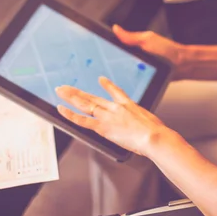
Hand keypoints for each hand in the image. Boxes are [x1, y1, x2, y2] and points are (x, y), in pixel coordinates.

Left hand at [55, 77, 169, 157]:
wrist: (153, 136)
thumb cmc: (156, 132)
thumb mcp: (151, 120)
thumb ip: (143, 121)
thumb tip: (148, 127)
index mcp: (127, 104)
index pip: (115, 91)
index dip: (107, 85)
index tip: (101, 79)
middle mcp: (114, 107)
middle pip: (92, 97)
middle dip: (77, 92)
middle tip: (65, 87)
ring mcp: (107, 116)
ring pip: (84, 104)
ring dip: (70, 97)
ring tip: (60, 91)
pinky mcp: (103, 127)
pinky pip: (82, 120)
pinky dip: (70, 115)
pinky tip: (62, 109)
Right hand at [112, 25, 187, 79]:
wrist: (182, 66)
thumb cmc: (168, 51)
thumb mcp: (147, 40)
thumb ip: (131, 37)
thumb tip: (116, 28)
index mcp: (135, 45)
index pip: (116, 46)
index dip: (107, 49)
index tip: (98, 51)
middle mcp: (135, 56)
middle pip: (117, 60)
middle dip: (111, 64)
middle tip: (106, 66)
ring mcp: (139, 68)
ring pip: (123, 72)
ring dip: (119, 74)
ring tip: (116, 75)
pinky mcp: (142, 78)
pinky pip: (132, 80)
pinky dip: (128, 81)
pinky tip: (125, 83)